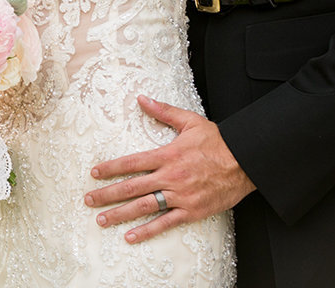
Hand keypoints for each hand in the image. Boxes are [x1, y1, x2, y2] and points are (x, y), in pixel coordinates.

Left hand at [85, 95, 253, 243]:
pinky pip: (166, 223)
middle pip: (132, 187)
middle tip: (88, 200)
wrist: (245, 162)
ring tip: (101, 220)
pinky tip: (131, 237)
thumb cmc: (218, 141)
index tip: (94, 173)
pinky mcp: (191, 211)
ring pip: (144, 207)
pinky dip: (147, 230)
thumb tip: (142, 98)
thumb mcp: (190, 121)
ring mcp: (180, 196)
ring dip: (120, 214)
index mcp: (167, 155)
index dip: (111, 168)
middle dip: (108, 194)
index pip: (131, 162)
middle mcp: (170, 177)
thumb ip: (163, 111)